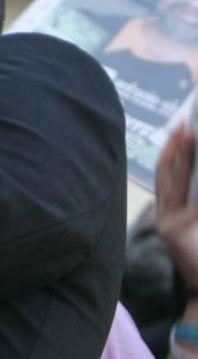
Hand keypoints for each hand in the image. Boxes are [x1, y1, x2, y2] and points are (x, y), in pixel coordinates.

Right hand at [157, 125, 197, 287]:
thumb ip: (197, 197)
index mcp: (171, 213)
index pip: (168, 174)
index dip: (173, 149)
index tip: (182, 128)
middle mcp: (164, 216)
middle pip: (166, 174)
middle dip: (177, 148)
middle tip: (186, 126)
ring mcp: (167, 224)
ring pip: (173, 183)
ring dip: (184, 159)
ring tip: (191, 137)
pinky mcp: (172, 232)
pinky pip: (190, 203)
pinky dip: (195, 189)